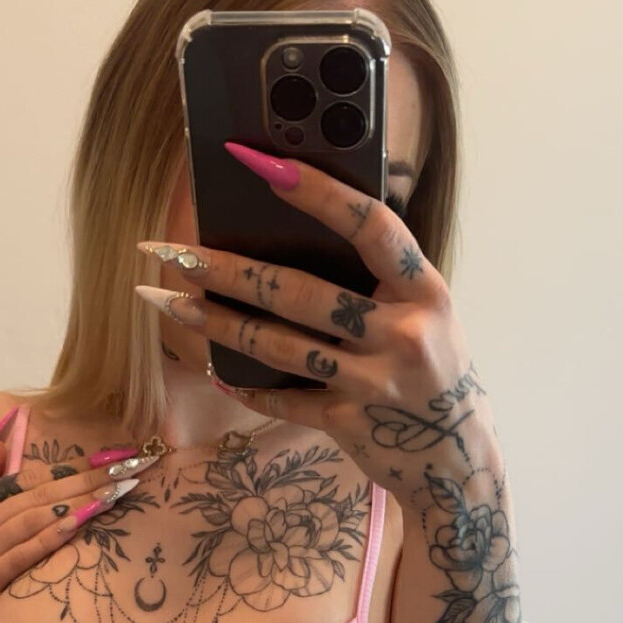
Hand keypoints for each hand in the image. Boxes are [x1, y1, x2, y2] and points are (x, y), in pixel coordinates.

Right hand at [0, 434, 157, 622]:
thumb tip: (4, 436)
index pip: (30, 476)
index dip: (73, 464)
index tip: (112, 456)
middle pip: (39, 493)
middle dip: (88, 478)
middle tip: (131, 467)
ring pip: (34, 518)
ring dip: (77, 502)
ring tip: (116, 491)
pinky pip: (21, 555)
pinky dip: (49, 537)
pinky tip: (78, 523)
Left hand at [135, 144, 498, 513]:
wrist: (456, 459)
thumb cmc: (432, 369)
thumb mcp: (426, 313)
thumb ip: (382, 277)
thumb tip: (302, 225)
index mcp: (425, 290)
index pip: (370, 226)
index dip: (317, 192)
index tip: (261, 163)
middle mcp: (402, 334)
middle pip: (300, 292)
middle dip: (228, 269)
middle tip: (174, 250)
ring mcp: (374, 383)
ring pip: (279, 346)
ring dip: (216, 323)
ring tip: (167, 301)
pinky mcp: (348, 423)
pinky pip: (284, 399)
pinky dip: (247, 386)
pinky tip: (213, 370)